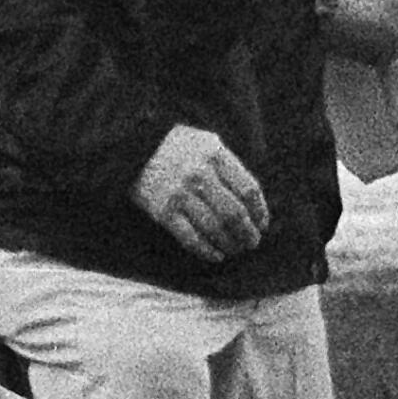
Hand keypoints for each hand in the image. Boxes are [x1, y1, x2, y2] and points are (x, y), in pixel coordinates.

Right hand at [133, 125, 269, 263]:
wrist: (135, 149)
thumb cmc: (179, 146)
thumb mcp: (208, 143)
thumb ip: (230, 166)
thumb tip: (253, 199)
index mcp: (215, 155)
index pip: (248, 189)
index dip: (260, 211)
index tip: (262, 224)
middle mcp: (199, 175)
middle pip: (234, 213)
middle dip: (248, 233)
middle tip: (252, 242)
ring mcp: (181, 195)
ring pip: (215, 228)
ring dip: (230, 244)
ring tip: (236, 249)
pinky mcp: (164, 212)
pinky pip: (191, 238)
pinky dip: (207, 251)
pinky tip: (216, 255)